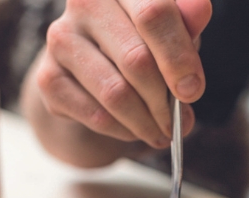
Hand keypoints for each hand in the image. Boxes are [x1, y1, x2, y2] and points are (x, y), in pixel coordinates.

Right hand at [35, 0, 211, 148]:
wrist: (93, 69)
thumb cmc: (142, 45)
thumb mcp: (172, 32)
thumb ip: (185, 24)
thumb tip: (200, 9)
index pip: (155, 15)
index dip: (179, 59)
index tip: (193, 91)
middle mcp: (84, 2)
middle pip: (137, 61)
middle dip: (164, 102)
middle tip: (179, 123)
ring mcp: (61, 39)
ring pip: (116, 94)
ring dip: (147, 123)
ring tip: (161, 133)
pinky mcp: (48, 78)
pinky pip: (98, 116)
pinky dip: (124, 131)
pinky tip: (135, 130)